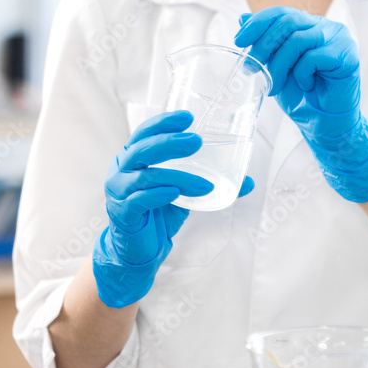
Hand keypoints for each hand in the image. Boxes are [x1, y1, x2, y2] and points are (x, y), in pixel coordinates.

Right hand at [92, 110, 253, 307]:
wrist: (141, 250)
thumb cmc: (159, 214)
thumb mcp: (185, 194)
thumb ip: (208, 183)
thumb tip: (248, 181)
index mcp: (132, 159)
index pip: (144, 133)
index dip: (163, 122)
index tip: (188, 117)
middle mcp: (121, 171)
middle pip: (142, 149)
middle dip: (169, 143)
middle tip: (196, 142)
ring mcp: (118, 192)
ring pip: (147, 177)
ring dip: (178, 177)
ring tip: (206, 184)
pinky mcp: (122, 213)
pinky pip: (139, 200)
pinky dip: (158, 195)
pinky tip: (175, 194)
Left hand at [235, 7, 367, 202]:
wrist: (324, 124)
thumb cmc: (302, 96)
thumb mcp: (276, 67)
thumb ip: (264, 43)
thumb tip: (242, 19)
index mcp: (309, 25)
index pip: (282, 13)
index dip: (258, 23)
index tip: (239, 40)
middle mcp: (326, 27)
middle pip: (289, 21)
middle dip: (263, 45)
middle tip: (251, 67)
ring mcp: (339, 38)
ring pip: (298, 40)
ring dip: (279, 66)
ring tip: (274, 87)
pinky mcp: (347, 54)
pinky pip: (314, 57)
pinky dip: (302, 74)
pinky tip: (306, 86)